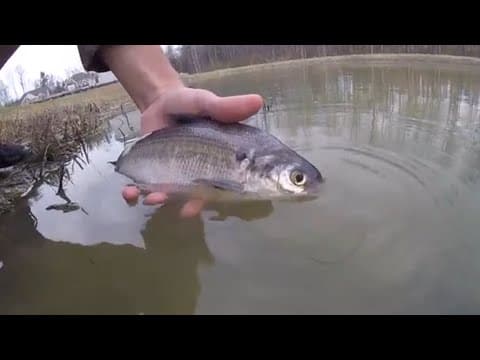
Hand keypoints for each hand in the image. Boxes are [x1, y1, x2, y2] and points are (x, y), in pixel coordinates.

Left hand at [121, 85, 263, 217]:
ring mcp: (171, 175)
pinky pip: (143, 187)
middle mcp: (194, 174)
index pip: (213, 186)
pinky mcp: (151, 172)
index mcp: (214, 162)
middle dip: (177, 202)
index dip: (204, 198)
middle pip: (188, 195)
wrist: (161, 100)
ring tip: (146, 197)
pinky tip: (128, 192)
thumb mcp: (206, 103)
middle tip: (165, 202)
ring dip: (155, 198)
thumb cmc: (190, 104)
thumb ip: (227, 108)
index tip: (193, 206)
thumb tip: (258, 101)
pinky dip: (134, 192)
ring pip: (166, 194)